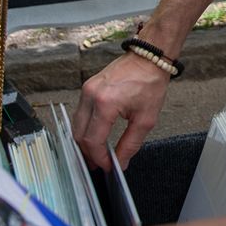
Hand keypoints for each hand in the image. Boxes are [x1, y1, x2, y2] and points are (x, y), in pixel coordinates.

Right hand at [71, 51, 171, 168]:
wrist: (148, 58)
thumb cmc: (149, 83)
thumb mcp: (146, 119)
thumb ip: (130, 144)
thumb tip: (120, 161)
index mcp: (105, 103)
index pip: (93, 140)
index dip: (98, 158)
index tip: (107, 166)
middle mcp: (91, 95)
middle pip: (79, 134)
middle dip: (88, 153)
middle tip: (98, 164)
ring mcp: (86, 90)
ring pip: (76, 125)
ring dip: (85, 141)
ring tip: (96, 153)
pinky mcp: (87, 87)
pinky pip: (80, 113)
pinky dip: (86, 127)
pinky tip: (95, 135)